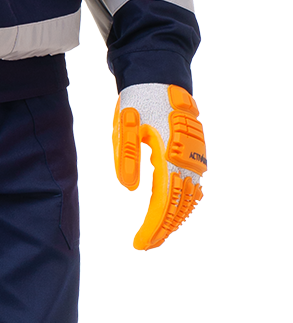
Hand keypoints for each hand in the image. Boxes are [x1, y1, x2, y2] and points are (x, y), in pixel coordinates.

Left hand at [112, 83, 205, 250]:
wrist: (160, 77)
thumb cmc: (139, 101)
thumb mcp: (125, 125)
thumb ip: (127, 156)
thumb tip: (131, 187)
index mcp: (169, 155)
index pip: (162, 203)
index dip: (153, 227)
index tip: (141, 244)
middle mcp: (188, 159)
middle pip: (179, 205)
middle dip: (163, 229)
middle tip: (146, 245)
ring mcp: (195, 156)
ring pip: (189, 197)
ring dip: (175, 218)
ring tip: (158, 234)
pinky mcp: (196, 152)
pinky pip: (194, 185)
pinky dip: (184, 202)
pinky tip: (174, 211)